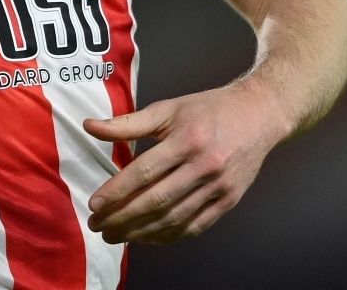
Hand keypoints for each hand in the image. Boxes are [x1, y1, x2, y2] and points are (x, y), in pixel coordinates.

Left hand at [82, 83, 290, 243]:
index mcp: (187, 141)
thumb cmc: (206, 110)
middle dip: (123, 218)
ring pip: (175, 218)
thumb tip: (89, 126)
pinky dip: (169, 236)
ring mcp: (219, 187)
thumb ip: (127, 123)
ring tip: (115, 235)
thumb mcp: (167, 109)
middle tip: (97, 226)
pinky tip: (146, 238)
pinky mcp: (229, 201)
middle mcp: (205, 167)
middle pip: (158, 200)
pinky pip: (196, 226)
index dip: (118, 191)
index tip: (94, 205)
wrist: (257, 116)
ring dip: (141, 232)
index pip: (145, 172)